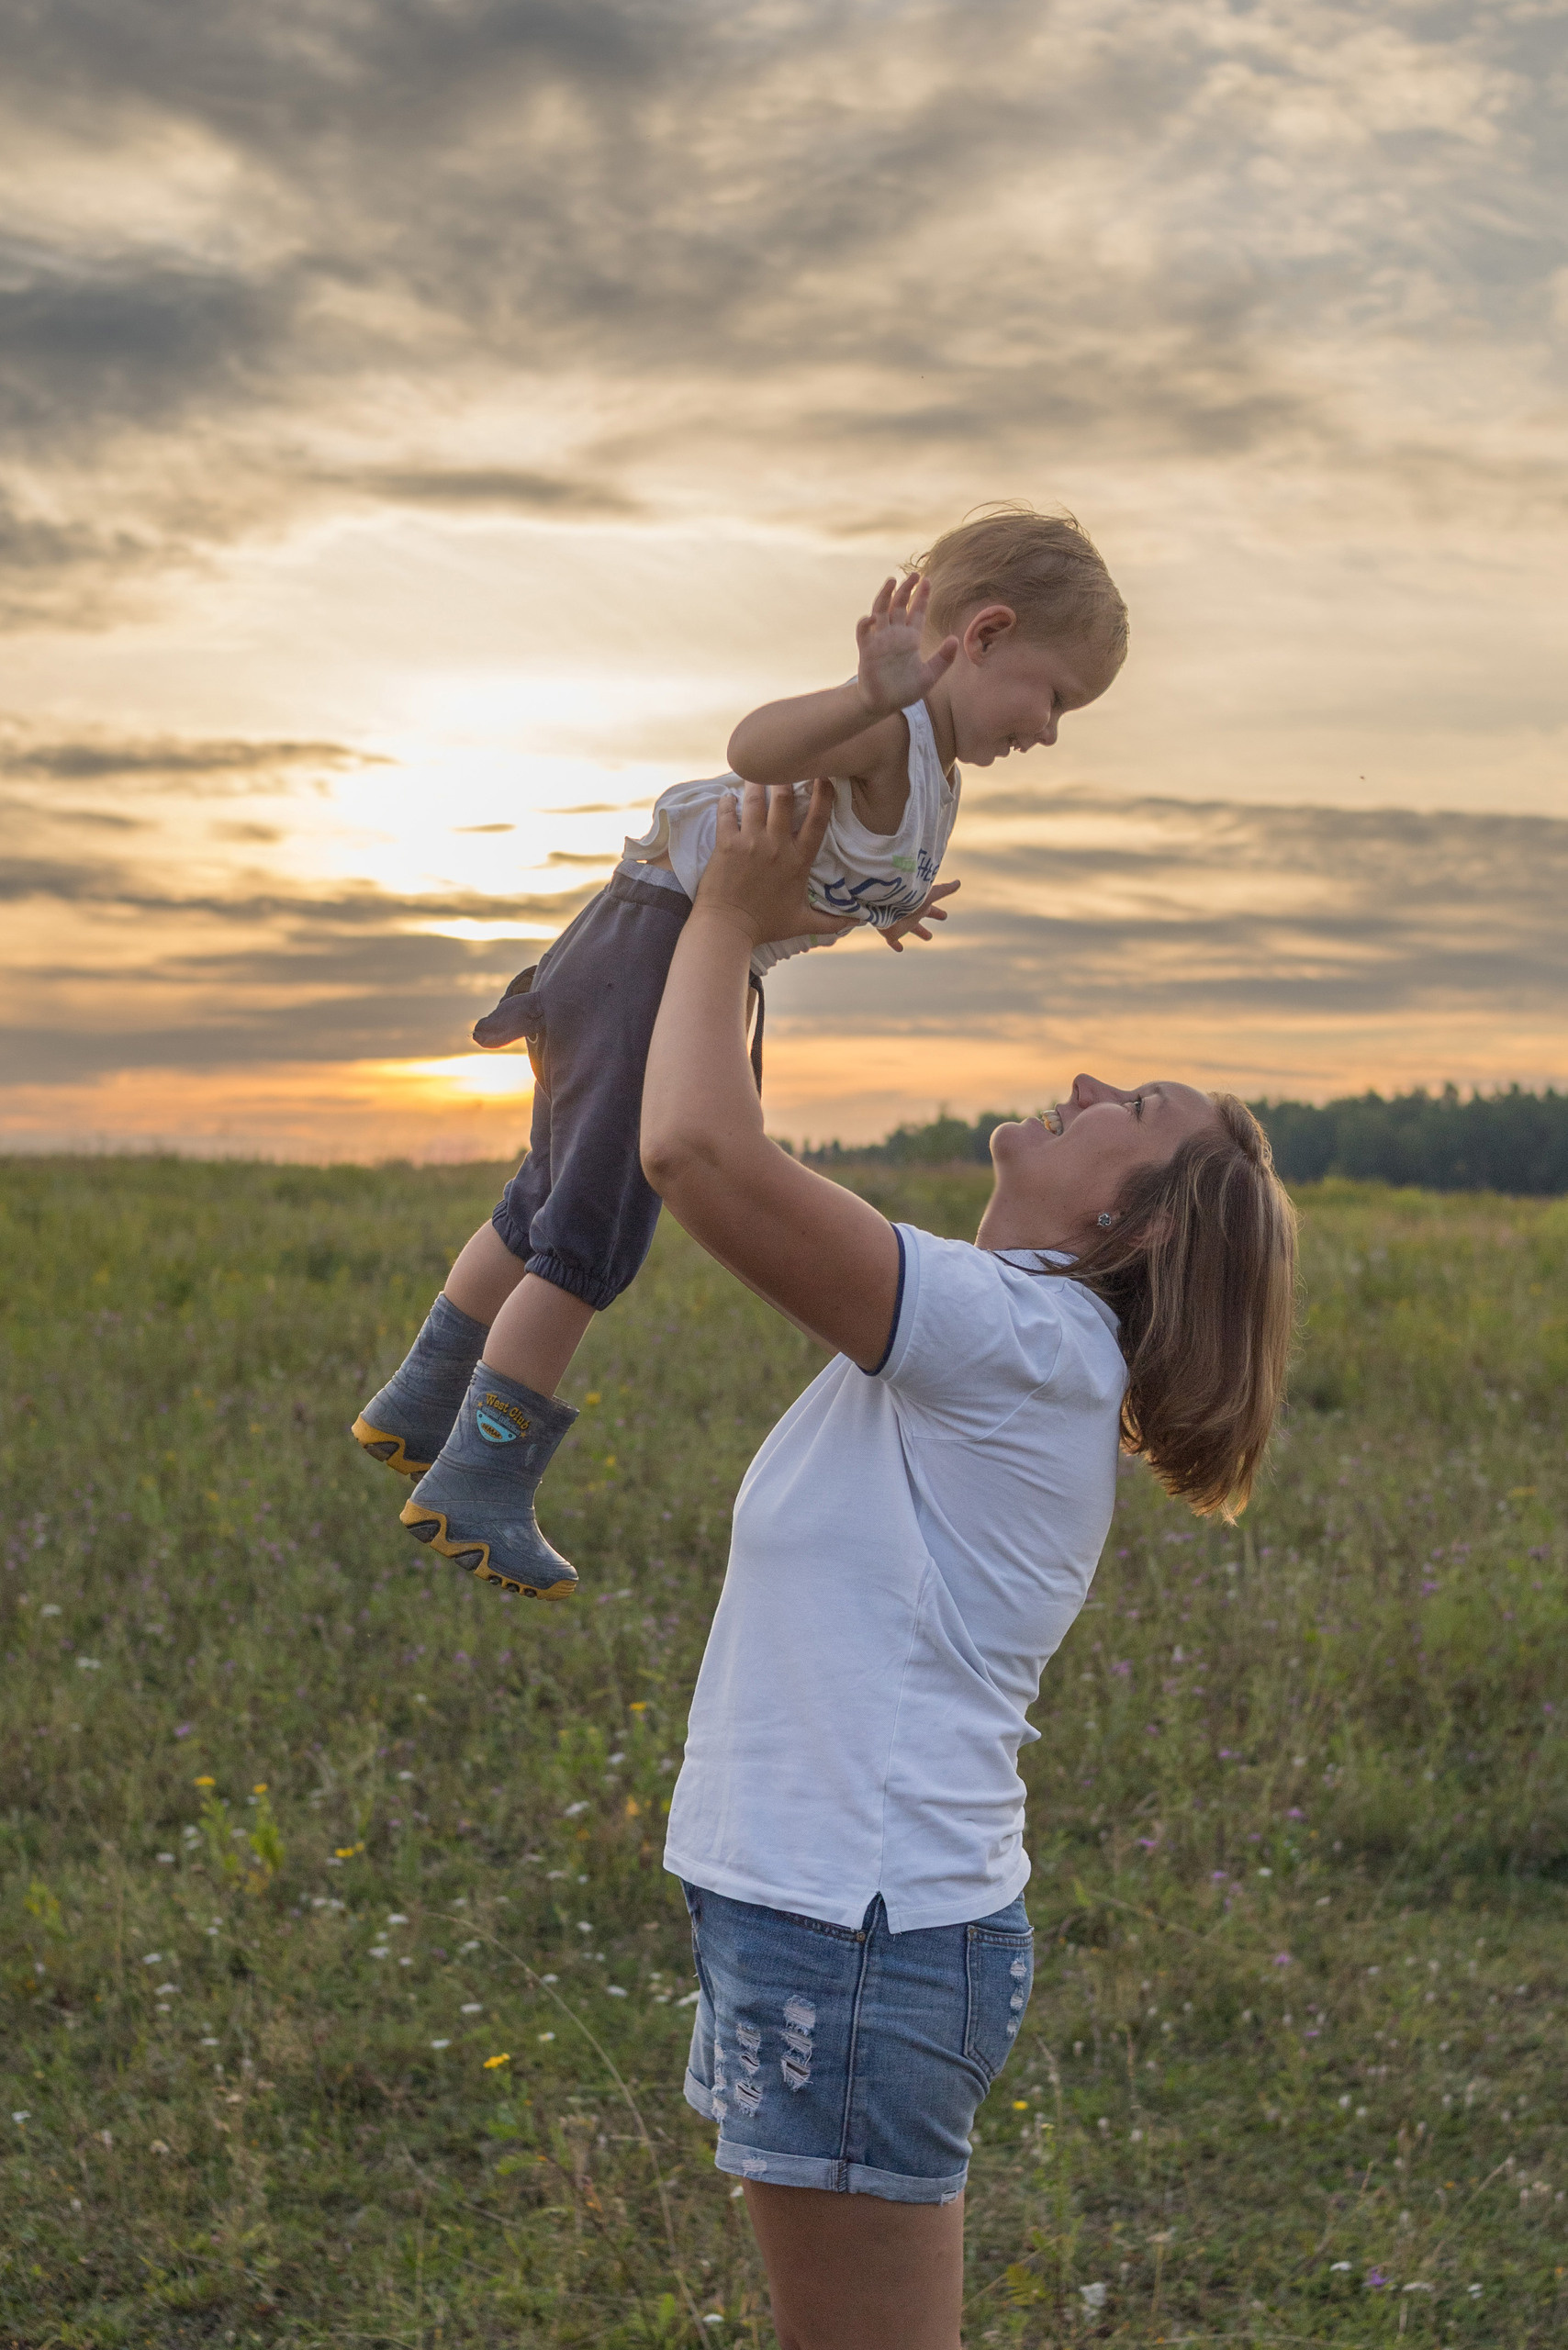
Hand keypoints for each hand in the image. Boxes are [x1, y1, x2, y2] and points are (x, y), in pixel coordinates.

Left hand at [699, 780, 857, 947]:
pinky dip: (726, 802)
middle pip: (784, 799)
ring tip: (755, 769)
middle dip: (785, 776)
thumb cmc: (765, 926)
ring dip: (755, 782)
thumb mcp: (802, 922)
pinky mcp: (726, 844)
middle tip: (783, 760)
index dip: (823, 794)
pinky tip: (727, 796)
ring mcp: (750, 842)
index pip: (817, 820)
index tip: (824, 775)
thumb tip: (856, 923)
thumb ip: (831, 922)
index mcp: (798, 861)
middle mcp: (776, 846)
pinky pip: (726, 813)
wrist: (728, 929)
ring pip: (755, 800)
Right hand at [856, 575, 958, 718]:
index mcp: (910, 638)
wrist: (884, 705)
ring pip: (881, 610)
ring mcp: (880, 640)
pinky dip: (866, 623)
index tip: (927, 580)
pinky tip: (872, 617)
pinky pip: (864, 632)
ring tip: (892, 581)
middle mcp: (895, 634)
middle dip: (906, 589)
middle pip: (899, 605)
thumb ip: (943, 659)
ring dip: (885, 596)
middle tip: (914, 574)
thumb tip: (955, 639)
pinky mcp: (867, 650)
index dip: (921, 596)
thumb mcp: (930, 675)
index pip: (916, 611)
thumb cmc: (905, 691)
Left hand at [879, 877, 960, 951]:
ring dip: (920, 931)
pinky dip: (895, 945)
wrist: (886, 904)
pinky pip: (893, 941)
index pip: (932, 909)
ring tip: (929, 937)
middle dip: (934, 915)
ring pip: (911, 928)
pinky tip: (899, 949)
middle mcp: (910, 914)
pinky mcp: (890, 934)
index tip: (945, 916)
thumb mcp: (930, 894)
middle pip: (924, 915)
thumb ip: (944, 889)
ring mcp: (900, 924)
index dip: (938, 913)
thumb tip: (958, 882)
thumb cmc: (909, 897)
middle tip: (944, 916)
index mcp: (919, 907)